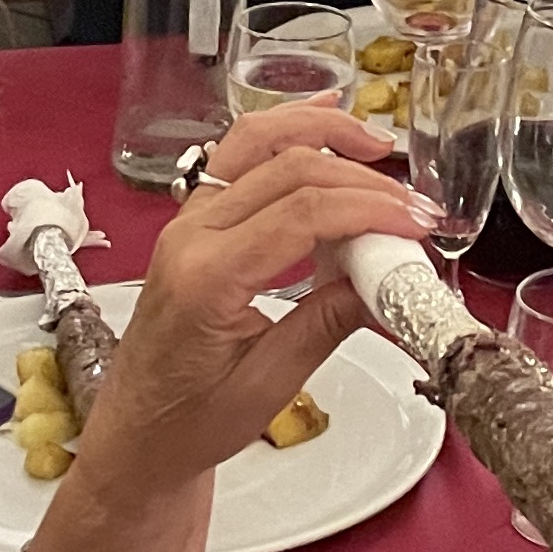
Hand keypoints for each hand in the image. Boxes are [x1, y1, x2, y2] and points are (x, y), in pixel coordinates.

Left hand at [72, 112, 425, 491]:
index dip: (366, 209)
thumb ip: (328, 323)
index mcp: (205, 278)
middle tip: (414, 205)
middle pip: (285, 170)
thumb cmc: (191, 422)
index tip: (414, 224)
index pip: (298, 214)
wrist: (138, 435)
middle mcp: (190, 235)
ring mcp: (188, 222)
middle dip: (359, 177)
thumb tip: (387, 281)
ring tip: (377, 144)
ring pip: (255, 142)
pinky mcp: (196, 222)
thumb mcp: (270, 385)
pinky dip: (285, 133)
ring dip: (320, 131)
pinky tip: (321, 116)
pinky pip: (240, 157)